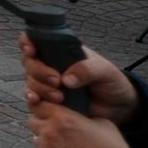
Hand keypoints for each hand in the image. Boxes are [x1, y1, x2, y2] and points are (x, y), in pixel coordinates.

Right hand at [19, 36, 138, 124]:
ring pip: (30, 80)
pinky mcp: (48, 100)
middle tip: (57, 81)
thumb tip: (65, 80)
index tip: (32, 51)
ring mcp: (48, 83)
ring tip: (59, 97)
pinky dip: (32, 98)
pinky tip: (37, 100)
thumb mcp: (104, 70)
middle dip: (39, 71)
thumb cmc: (111, 82)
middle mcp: (50, 64)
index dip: (28, 42)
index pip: (36, 40)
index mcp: (62, 51)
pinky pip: (33, 97)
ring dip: (39, 87)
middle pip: (29, 62)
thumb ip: (87, 70)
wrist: (119, 107)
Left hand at [27, 99, 129, 147]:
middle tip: (54, 128)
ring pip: (36, 139)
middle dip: (41, 123)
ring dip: (44, 140)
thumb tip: (77, 118)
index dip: (42, 107)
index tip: (47, 110)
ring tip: (61, 145)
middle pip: (32, 121)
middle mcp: (49, 131)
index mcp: (62, 117)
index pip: (38, 105)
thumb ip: (83, 117)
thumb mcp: (102, 123)